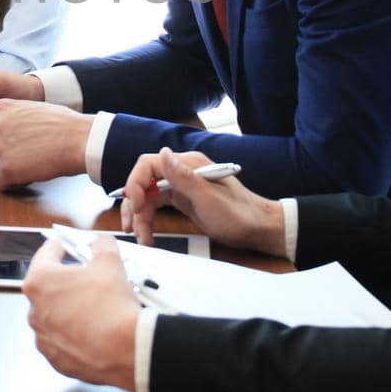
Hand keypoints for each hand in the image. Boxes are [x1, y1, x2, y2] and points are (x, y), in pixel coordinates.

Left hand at [0, 100, 90, 188]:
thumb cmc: (60, 124)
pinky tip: (30, 173)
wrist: (78, 139)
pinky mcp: (6, 169)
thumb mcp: (27, 108)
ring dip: (7, 170)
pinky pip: (0, 183)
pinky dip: (14, 183)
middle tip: (22, 155)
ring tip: (30, 162)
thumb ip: (2, 114)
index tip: (10, 145)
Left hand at [22, 236, 138, 391]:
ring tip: (92, 306)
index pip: (45, 255)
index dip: (58, 247)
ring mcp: (43, 337)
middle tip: (85, 277)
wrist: (127, 349)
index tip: (63, 245)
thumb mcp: (110, 263)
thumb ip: (102, 245)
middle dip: (65, 281)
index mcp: (40, 281)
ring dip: (67, 308)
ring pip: (53, 315)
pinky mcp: (55, 358)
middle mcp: (35, 310)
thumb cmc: (113, 306)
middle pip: (47, 287)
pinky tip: (91, 329)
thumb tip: (101, 241)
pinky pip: (61, 340)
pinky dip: (72, 333)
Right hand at [119, 148, 285, 255]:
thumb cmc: (238, 215)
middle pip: (144, 182)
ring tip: (141, 238)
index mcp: (188, 164)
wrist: (257, 229)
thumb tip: (162, 153)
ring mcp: (181, 186)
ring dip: (140, 217)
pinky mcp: (182, 200)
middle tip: (133, 228)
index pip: (148, 165)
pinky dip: (149, 220)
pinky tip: (148, 235)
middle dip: (134, 205)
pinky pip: (156, 206)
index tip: (137, 207)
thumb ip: (184, 178)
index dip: (135, 184)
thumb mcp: (209, 199)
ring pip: (147, 197)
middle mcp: (181, 172)